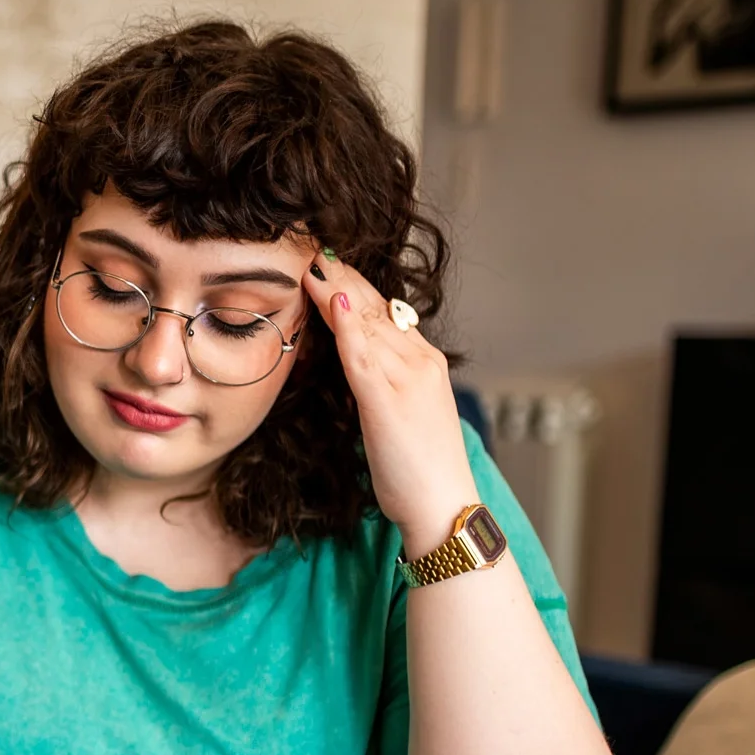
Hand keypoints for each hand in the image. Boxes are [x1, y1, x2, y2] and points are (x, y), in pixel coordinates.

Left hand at [301, 252, 478, 553]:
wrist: (443, 504)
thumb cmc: (419, 470)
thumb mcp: (399, 416)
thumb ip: (380, 385)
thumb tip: (354, 366)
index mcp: (424, 363)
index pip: (384, 313)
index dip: (355, 287)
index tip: (329, 265)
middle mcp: (420, 360)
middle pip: (375, 308)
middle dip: (344, 276)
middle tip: (313, 250)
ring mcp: (406, 377)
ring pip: (367, 323)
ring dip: (338, 289)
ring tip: (311, 264)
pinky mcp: (388, 400)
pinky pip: (363, 355)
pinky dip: (346, 325)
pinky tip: (331, 301)